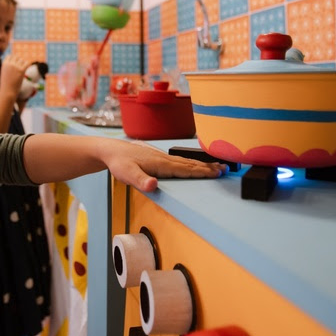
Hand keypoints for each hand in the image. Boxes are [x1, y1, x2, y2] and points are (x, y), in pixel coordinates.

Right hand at [0, 54, 28, 98]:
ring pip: (22, 60)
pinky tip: (26, 69)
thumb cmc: (6, 83)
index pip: (10, 56)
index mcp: (4, 64)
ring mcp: (16, 66)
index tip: (14, 65)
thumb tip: (15, 60)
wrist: (7, 91)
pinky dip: (28, 65)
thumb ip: (8, 66)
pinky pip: (27, 63)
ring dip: (22, 64)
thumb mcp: (4, 72)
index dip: (13, 60)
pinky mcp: (21, 70)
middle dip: (18, 62)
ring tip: (21, 72)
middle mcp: (10, 64)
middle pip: (16, 57)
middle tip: (18, 69)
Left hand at [101, 140, 227, 192]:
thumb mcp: (127, 174)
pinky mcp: (158, 157)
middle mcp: (164, 159)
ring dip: (201, 164)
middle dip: (208, 167)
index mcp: (161, 164)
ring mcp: (161, 157)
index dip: (202, 172)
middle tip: (225, 169)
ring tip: (215, 166)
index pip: (185, 170)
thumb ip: (141, 181)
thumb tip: (153, 185)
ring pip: (186, 161)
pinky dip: (191, 163)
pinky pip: (179, 161)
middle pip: (190, 164)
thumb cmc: (118, 163)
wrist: (110, 150)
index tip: (217, 173)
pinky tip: (193, 164)